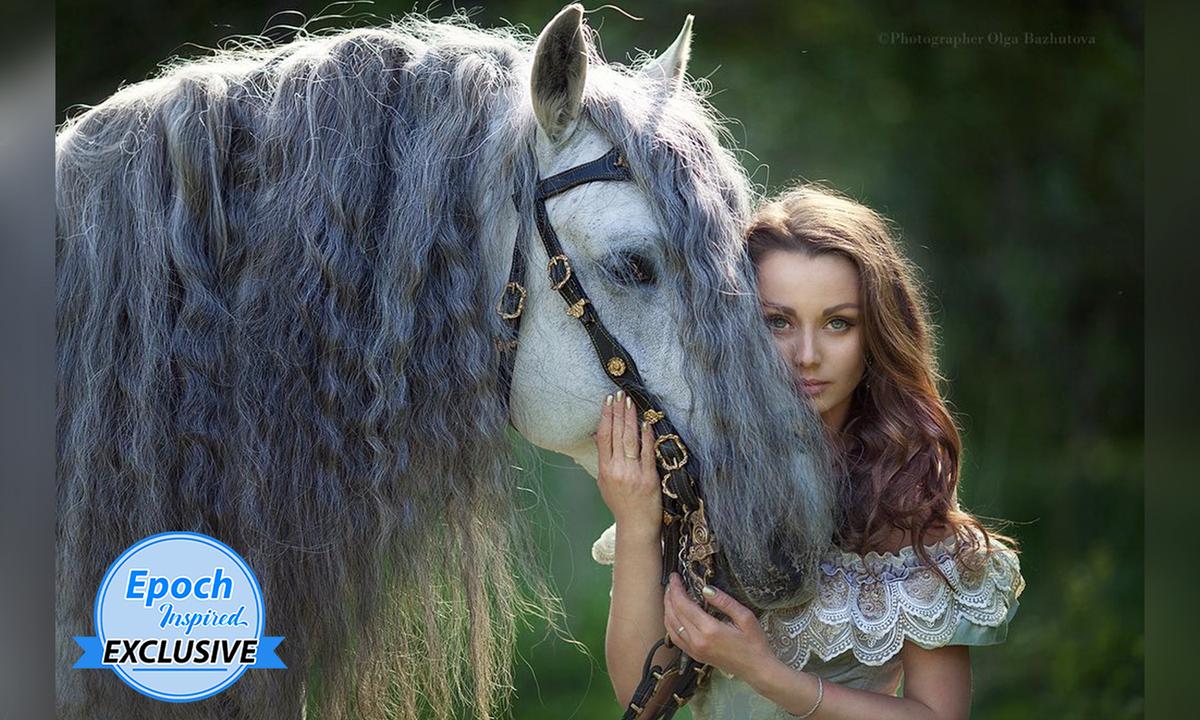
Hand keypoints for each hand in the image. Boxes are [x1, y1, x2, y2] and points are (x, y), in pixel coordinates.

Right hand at [594, 391, 661, 531]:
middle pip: (617, 434)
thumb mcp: (604, 482)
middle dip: (618, 412)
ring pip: (631, 440)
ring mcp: (634, 473)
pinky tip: (646, 422)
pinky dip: (647, 436)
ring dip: (630, 419)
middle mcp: (618, 469)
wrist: (636, 525)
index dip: (606, 417)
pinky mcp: (649, 477)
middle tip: (620, 394)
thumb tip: (598, 435)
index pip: (604, 437)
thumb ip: (603, 458)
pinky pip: (647, 452)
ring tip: (630, 402)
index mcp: (605, 470)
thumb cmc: (620, 503)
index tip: (608, 401)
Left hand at [663, 573, 774, 680]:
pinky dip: (670, 624)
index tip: (675, 577)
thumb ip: (724, 601)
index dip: (676, 588)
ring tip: (670, 595)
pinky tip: (673, 615)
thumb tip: (706, 589)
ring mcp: (694, 650)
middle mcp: (697, 641)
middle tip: (672, 583)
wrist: (757, 670)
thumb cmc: (754, 644)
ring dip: (667, 609)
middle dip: (670, 595)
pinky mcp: (695, 655)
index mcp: (709, 630)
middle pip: (674, 614)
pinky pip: (675, 638)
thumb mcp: (745, 617)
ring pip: (670, 626)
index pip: (684, 604)